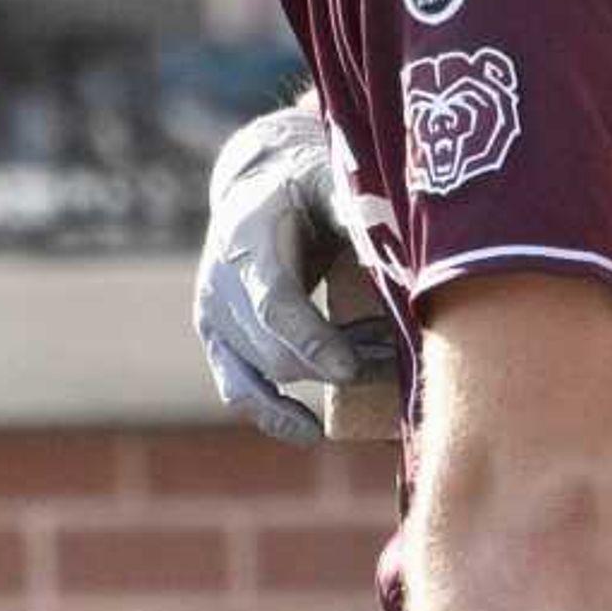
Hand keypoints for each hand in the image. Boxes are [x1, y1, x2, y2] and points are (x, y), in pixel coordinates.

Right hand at [196, 106, 398, 444]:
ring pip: (264, 374)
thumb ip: (354, 208)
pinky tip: (310, 432)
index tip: (349, 370)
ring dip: (322, 381)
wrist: (254, 187)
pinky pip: (238, 389)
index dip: (311, 340)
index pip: (275, 303)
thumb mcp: (327, 178)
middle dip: (337, 363)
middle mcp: (221, 284)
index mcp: (247, 240)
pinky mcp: (218, 339)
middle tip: (396, 357)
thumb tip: (396, 243)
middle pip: (275, 351)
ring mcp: (214, 316)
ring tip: (377, 368)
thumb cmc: (304, 183)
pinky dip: (272, 415)